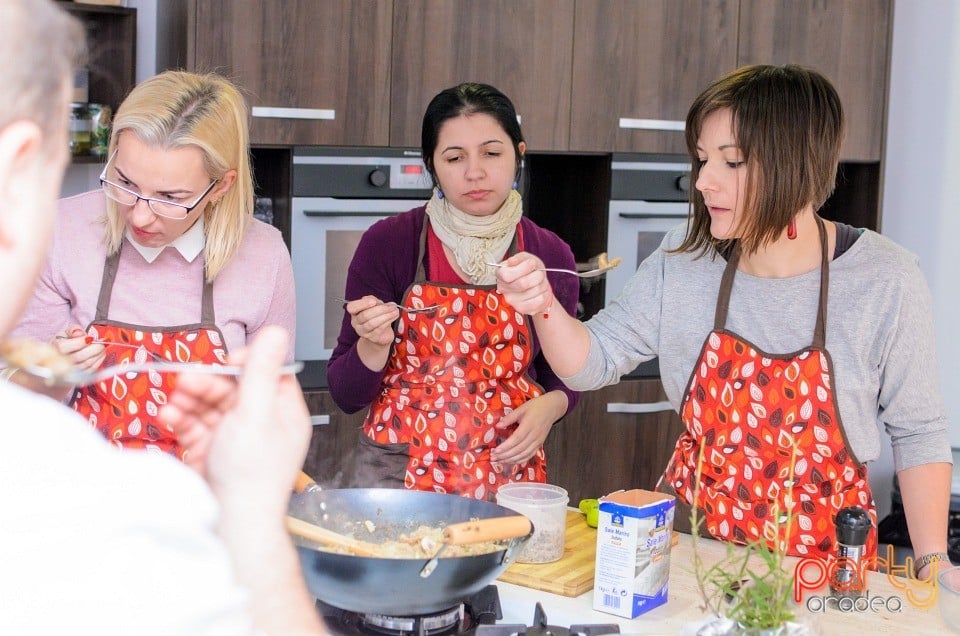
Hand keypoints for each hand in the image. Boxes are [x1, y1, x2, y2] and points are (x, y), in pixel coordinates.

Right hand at [53, 325, 104, 371]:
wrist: (60, 357)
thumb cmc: (64, 343)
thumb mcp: (65, 333)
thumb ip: (72, 330)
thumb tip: (79, 333)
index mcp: (54, 348)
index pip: (64, 347)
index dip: (80, 342)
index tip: (91, 338)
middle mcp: (59, 361)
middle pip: (78, 356)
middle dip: (94, 348)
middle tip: (101, 343)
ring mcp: (69, 371)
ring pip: (86, 364)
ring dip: (98, 355)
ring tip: (102, 348)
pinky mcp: (78, 377)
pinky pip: (90, 370)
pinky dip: (98, 361)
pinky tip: (100, 355)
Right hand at [158, 326, 310, 517]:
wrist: (231, 525)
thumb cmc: (250, 476)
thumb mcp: (255, 413)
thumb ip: (260, 371)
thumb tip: (277, 332)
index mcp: (283, 412)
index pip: (267, 372)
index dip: (245, 363)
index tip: (226, 362)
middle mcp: (263, 423)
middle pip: (233, 387)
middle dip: (207, 383)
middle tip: (185, 382)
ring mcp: (236, 438)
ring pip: (210, 405)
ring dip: (189, 400)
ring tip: (173, 403)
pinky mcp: (212, 452)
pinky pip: (195, 426)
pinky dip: (181, 419)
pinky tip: (169, 418)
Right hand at [345, 296, 399, 347]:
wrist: (382, 333)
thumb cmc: (377, 316)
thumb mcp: (375, 305)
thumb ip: (373, 300)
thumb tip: (375, 301)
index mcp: (354, 312)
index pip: (352, 307)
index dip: (362, 304)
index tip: (374, 301)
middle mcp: (356, 322)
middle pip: (364, 315)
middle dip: (380, 310)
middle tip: (392, 306)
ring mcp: (363, 331)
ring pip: (372, 323)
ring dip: (386, 316)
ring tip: (395, 311)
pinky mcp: (371, 338)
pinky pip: (379, 329)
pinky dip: (388, 321)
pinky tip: (394, 316)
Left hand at [491, 391, 566, 465]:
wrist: (552, 408)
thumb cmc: (535, 406)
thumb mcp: (521, 409)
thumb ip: (509, 418)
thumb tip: (497, 426)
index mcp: (529, 425)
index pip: (516, 439)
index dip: (506, 446)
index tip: (495, 451)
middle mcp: (534, 435)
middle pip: (519, 449)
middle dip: (505, 455)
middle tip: (494, 458)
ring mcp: (538, 441)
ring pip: (524, 455)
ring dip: (511, 460)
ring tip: (500, 461)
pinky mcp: (540, 444)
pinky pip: (530, 455)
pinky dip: (521, 460)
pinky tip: (512, 462)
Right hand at [492, 252, 554, 314]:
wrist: (537, 284)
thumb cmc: (530, 270)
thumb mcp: (525, 258)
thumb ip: (519, 258)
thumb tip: (511, 261)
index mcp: (500, 274)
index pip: (507, 275)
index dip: (523, 268)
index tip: (532, 263)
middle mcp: (503, 289)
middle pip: (523, 283)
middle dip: (537, 275)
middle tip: (539, 273)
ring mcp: (512, 301)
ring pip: (534, 291)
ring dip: (542, 284)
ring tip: (539, 282)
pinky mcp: (522, 309)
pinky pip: (540, 300)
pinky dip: (545, 293)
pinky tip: (540, 291)